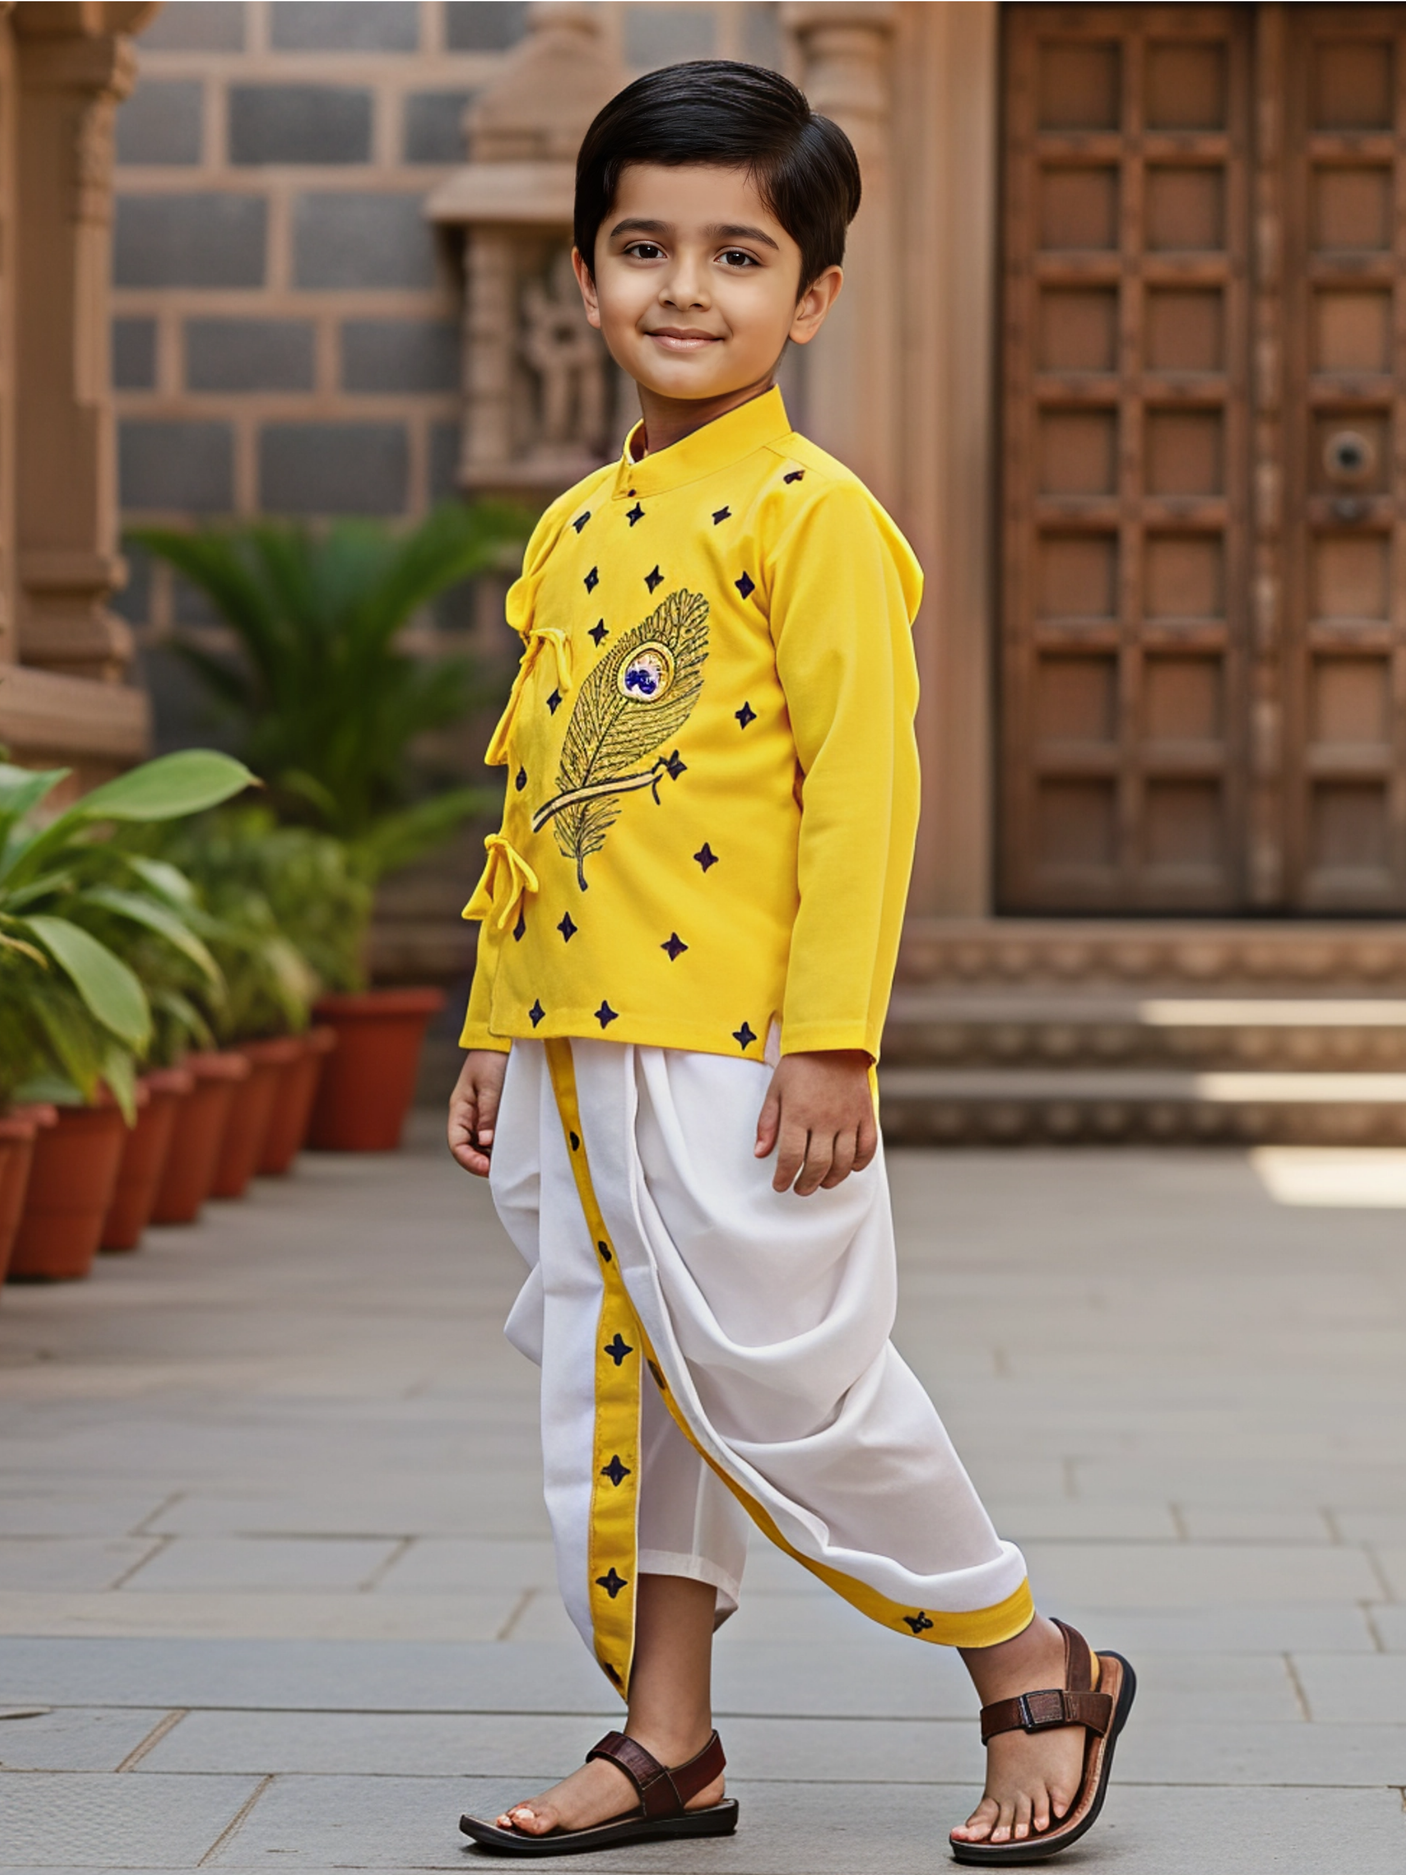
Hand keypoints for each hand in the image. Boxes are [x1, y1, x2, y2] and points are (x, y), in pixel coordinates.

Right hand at [448, 1049, 508, 1176]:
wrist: (506, 1035)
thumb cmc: (494, 1056)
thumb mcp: (490, 1085)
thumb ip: (488, 1114)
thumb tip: (486, 1143)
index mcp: (460, 1109)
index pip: (457, 1144)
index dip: (469, 1160)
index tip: (488, 1168)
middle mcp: (469, 1114)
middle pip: (468, 1148)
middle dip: (482, 1162)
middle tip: (503, 1170)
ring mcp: (483, 1113)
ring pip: (482, 1143)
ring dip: (493, 1154)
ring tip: (510, 1162)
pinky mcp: (498, 1110)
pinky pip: (495, 1133)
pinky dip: (502, 1143)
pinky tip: (515, 1147)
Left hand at [754, 1050, 876, 1194]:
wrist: (832, 1041)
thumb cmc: (800, 1065)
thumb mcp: (775, 1091)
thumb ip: (767, 1123)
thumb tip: (760, 1153)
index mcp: (798, 1114)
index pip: (791, 1158)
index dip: (784, 1177)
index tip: (781, 1185)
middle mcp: (824, 1120)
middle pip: (817, 1166)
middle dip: (806, 1184)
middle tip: (800, 1189)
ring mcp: (848, 1119)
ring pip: (843, 1162)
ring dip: (832, 1179)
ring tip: (822, 1183)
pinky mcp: (865, 1115)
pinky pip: (867, 1147)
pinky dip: (859, 1163)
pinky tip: (849, 1167)